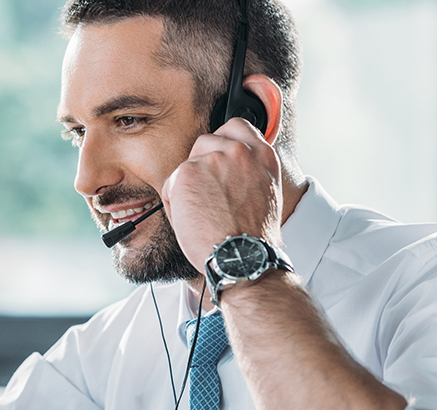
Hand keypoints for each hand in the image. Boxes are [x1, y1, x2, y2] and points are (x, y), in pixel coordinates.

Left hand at [160, 117, 282, 271]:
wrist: (242, 256)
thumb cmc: (251, 237)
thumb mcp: (264, 193)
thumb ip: (248, 171)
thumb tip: (226, 167)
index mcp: (263, 156)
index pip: (236, 126)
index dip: (222, 140)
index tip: (218, 157)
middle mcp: (239, 151)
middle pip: (206, 142)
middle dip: (201, 165)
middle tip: (207, 196)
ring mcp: (213, 158)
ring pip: (187, 165)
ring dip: (188, 186)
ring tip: (202, 214)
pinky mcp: (188, 172)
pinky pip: (172, 184)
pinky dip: (175, 203)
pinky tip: (191, 221)